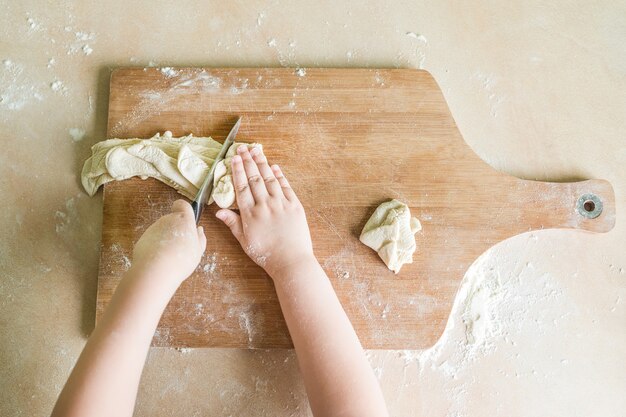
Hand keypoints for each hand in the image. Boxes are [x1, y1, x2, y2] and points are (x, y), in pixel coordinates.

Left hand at [132, 200, 206, 286]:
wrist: (155, 270)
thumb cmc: (181, 259)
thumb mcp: (198, 250)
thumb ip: (200, 238)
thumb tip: (199, 229)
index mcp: (183, 219)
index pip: (182, 204)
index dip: (184, 211)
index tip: (187, 222)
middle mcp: (167, 219)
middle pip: (173, 220)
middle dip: (176, 230)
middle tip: (181, 246)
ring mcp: (154, 228)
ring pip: (162, 230)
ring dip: (166, 239)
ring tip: (170, 256)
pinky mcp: (143, 237)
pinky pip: (153, 239)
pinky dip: (156, 247)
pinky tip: (159, 259)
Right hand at [215, 145, 314, 277]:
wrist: (291, 261)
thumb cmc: (266, 254)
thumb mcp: (244, 241)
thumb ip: (232, 224)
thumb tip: (218, 211)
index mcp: (250, 214)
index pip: (241, 187)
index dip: (237, 170)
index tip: (234, 158)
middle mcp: (265, 205)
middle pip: (255, 178)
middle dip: (248, 161)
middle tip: (243, 148)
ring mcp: (281, 204)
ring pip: (270, 179)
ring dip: (263, 164)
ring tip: (257, 151)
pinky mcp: (295, 206)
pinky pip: (286, 187)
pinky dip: (280, 176)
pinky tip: (275, 167)